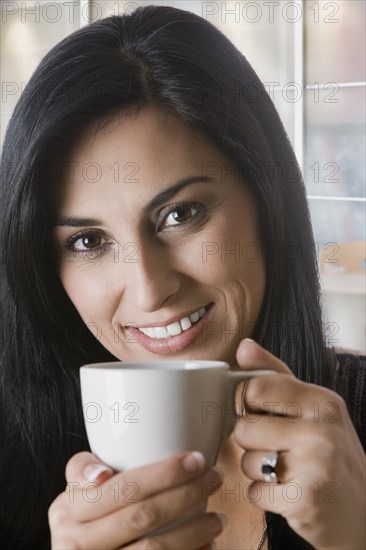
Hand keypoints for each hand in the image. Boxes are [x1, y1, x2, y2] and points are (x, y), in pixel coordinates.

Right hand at [48, 450, 225, 548]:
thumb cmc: (79, 524)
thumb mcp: (71, 497)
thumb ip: (82, 470)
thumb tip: (102, 472)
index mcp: (68, 512)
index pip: (123, 488)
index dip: (163, 473)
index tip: (194, 459)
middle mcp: (78, 544)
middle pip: (143, 516)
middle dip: (186, 494)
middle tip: (213, 478)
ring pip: (154, 549)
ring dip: (193, 532)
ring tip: (217, 518)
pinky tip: (206, 546)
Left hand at [232, 339, 365, 549]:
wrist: (364, 515)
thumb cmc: (332, 456)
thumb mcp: (313, 409)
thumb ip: (276, 376)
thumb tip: (244, 346)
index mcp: (323, 401)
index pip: (256, 387)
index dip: (250, 404)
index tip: (264, 415)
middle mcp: (321, 430)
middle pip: (244, 427)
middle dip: (253, 443)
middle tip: (280, 450)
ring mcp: (314, 466)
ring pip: (246, 461)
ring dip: (258, 472)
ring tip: (288, 473)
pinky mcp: (303, 500)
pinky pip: (254, 492)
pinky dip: (265, 497)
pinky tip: (288, 494)